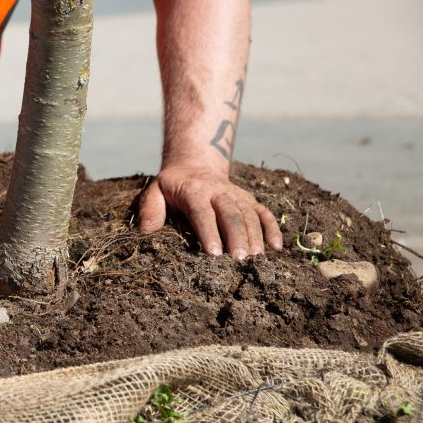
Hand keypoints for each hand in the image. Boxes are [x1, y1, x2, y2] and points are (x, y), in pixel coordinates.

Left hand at [138, 162, 281, 259]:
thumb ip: (150, 209)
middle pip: (231, 214)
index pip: (202, 213)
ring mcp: (237, 195)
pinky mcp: (249, 199)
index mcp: (194, 191)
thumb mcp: (155, 190)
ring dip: (255, 236)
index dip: (209, 233)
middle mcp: (219, 191)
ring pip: (249, 214)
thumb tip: (146, 232)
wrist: (195, 163)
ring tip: (257, 259)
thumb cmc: (172, 185)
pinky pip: (263, 213)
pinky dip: (272, 228)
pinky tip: (276, 247)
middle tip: (240, 260)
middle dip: (237, 237)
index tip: (214, 254)